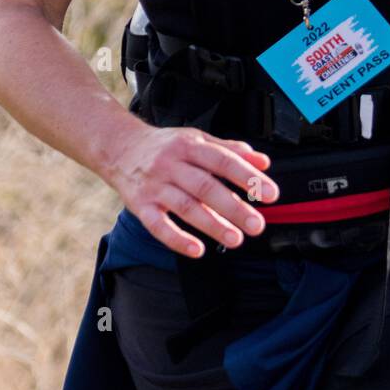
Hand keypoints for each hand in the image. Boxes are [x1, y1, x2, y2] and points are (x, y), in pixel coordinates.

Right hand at [107, 121, 278, 257]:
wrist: (119, 147)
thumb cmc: (164, 146)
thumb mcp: (197, 139)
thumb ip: (230, 150)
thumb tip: (263, 162)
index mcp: (189, 145)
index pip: (224, 161)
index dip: (249, 178)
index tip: (271, 194)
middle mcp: (171, 164)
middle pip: (206, 186)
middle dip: (234, 207)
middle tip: (257, 224)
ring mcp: (155, 185)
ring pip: (185, 206)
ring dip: (212, 225)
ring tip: (236, 239)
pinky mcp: (141, 205)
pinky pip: (158, 225)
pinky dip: (177, 239)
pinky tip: (197, 250)